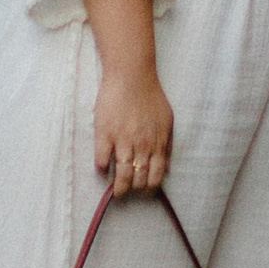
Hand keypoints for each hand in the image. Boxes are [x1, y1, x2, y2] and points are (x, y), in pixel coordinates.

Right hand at [94, 62, 173, 197]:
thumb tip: (167, 169)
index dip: (149, 188)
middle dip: (133, 190)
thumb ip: (167, 146)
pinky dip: (102, 168)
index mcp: (157, 143)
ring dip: (118, 187)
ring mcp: (122, 140)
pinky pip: (102, 159)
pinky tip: (102, 168)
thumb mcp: (166, 121)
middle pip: (138, 179)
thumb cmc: (150, 96)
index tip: (143, 191)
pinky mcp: (104, 133)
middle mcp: (141, 145)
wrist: (131, 75)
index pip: (155, 177)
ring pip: (121, 174)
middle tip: (127, 192)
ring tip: (115, 191)